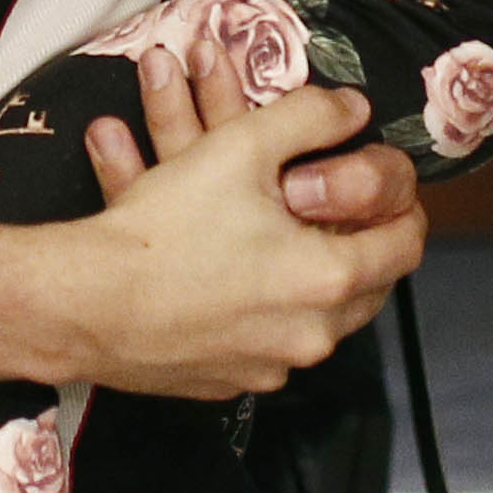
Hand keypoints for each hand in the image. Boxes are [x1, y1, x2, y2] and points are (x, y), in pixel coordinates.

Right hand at [62, 43, 424, 398]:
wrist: (86, 304)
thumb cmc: (166, 226)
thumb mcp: (241, 145)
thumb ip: (310, 117)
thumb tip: (353, 109)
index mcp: (331, 279)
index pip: (406, 246)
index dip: (401, 208)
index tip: (385, 188)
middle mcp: (312, 336)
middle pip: (368, 289)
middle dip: (359, 246)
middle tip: (337, 212)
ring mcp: (270, 367)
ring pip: (318, 320)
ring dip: (313, 280)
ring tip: (288, 240)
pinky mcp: (229, 384)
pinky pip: (268, 345)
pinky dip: (266, 312)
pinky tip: (238, 281)